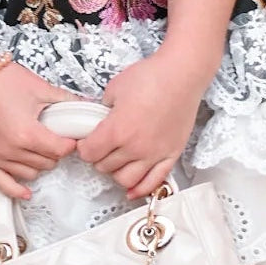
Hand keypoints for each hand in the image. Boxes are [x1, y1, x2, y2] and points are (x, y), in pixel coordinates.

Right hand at [0, 60, 86, 200]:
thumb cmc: (6, 80)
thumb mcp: (40, 89)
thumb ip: (66, 100)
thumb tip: (88, 105)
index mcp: (27, 133)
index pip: (59, 151)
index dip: (69, 144)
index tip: (70, 137)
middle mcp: (11, 149)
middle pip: (46, 163)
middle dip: (55, 152)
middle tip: (55, 139)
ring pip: (29, 174)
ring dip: (39, 164)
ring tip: (39, 149)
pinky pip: (2, 183)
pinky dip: (15, 190)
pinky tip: (26, 192)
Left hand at [76, 47, 213, 200]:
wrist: (181, 75)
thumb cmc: (150, 76)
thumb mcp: (115, 88)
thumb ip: (103, 108)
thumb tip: (100, 119)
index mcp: (117, 130)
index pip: (89, 153)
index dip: (84, 147)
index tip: (85, 142)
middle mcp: (135, 147)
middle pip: (105, 167)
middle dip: (98, 158)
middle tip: (100, 148)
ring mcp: (154, 154)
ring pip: (126, 180)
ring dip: (116, 172)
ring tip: (116, 161)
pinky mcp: (171, 155)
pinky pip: (154, 182)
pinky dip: (141, 189)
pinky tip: (132, 188)